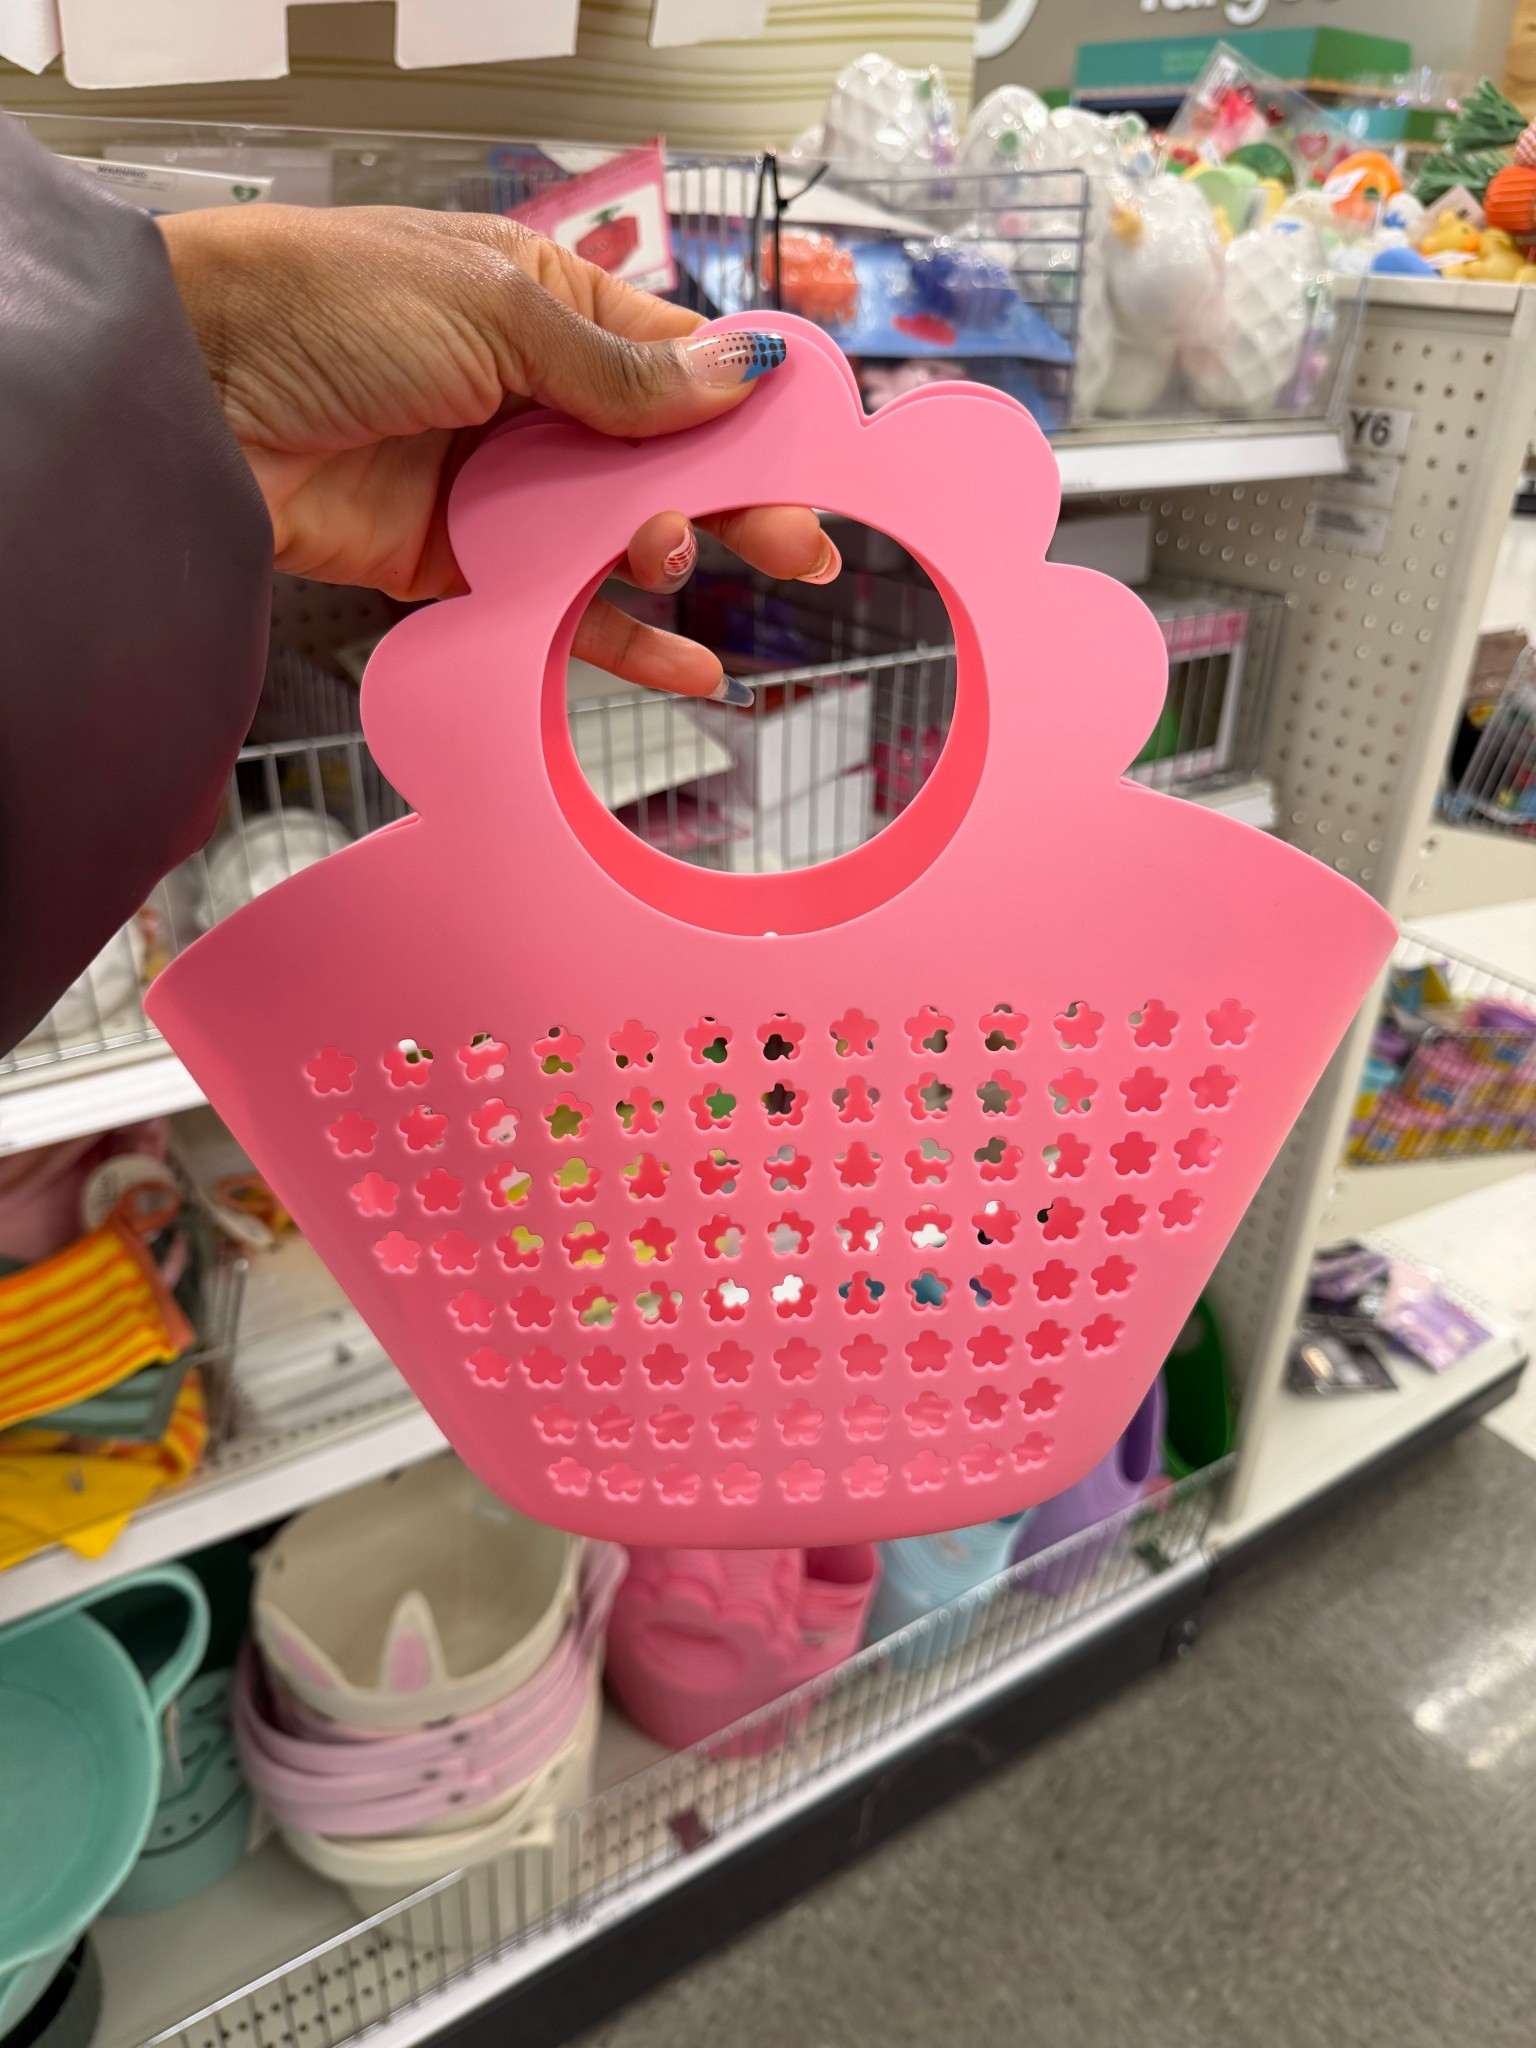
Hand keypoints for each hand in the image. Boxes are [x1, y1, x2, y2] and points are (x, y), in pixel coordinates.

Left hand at [158, 204, 838, 697]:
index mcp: (548, 308)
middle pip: (661, 461)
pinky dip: (620, 642)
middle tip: (797, 543)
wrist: (195, 395)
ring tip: (675, 564)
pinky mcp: (462, 567)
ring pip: (614, 540)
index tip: (815, 453)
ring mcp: (499, 487)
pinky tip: (684, 668)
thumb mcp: (493, 313)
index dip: (748, 408)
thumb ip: (618, 371)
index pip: (677, 362)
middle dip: (733, 500)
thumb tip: (736, 374)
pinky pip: (559, 609)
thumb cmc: (323, 308)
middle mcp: (532, 399)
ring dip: (664, 561)